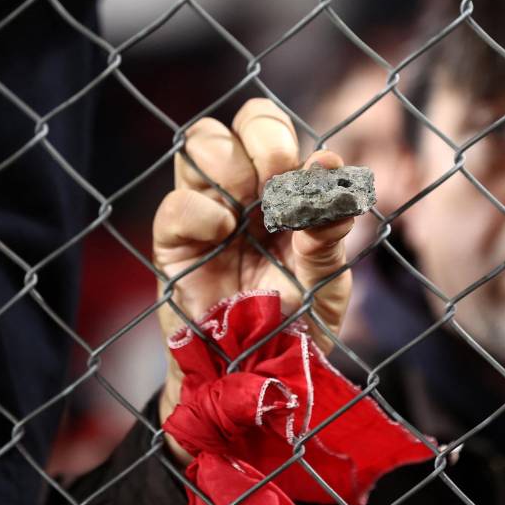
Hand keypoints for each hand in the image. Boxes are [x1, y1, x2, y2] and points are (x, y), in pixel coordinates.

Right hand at [152, 98, 354, 463]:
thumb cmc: (296, 325)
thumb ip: (329, 225)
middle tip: (277, 180)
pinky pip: (174, 206)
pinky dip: (199, 209)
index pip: (267, 128)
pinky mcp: (174, 248)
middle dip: (260, 140)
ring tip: (246, 210)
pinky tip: (222, 230)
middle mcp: (240, 195)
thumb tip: (331, 162)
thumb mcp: (326, 276)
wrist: (261, 380)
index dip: (279, 136)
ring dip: (228, 165)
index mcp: (280, 193)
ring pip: (198, 146)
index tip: (303, 174)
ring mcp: (205, 216)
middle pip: (233, 125)